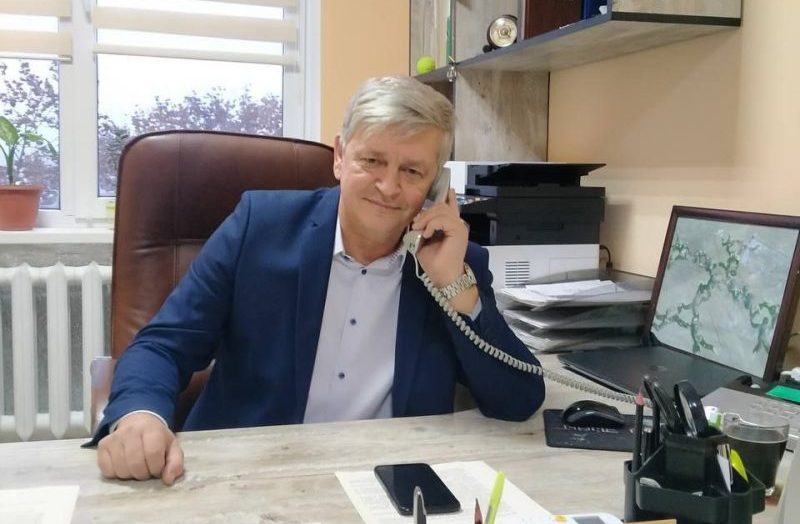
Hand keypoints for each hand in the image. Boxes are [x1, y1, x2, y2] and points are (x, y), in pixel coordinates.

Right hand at [97, 412, 183, 485]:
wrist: (138, 422)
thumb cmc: (157, 438)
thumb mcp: (172, 447)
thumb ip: (175, 463)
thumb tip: (168, 481)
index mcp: (151, 429)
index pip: (153, 454)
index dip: (157, 468)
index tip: (158, 469)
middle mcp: (131, 431)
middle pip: (136, 464)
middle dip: (144, 474)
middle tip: (147, 469)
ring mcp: (114, 438)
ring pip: (121, 469)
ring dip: (131, 475)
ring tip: (136, 467)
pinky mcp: (102, 446)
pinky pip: (107, 471)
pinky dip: (116, 474)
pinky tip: (124, 466)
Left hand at [411, 189, 476, 313]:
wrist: (444, 277)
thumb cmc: (434, 263)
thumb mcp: (423, 242)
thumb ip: (422, 229)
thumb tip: (416, 220)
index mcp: (450, 225)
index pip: (450, 206)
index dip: (447, 197)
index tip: (446, 188)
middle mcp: (456, 223)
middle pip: (440, 206)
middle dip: (425, 213)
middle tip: (415, 224)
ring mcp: (459, 226)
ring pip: (441, 211)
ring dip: (426, 219)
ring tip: (419, 230)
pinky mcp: (458, 231)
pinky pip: (443, 219)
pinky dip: (432, 225)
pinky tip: (427, 234)